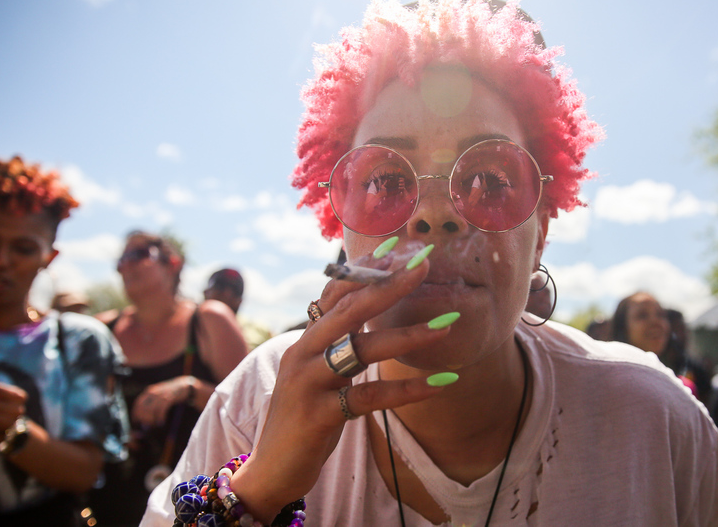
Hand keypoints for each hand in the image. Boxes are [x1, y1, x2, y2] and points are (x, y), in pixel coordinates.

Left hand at [132, 376, 191, 426]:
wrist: (184, 386)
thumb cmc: (171, 393)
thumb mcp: (159, 396)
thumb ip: (151, 405)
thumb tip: (145, 418)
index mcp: (149, 391)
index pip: (138, 403)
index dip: (136, 413)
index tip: (137, 421)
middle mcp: (153, 392)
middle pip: (144, 408)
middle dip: (144, 418)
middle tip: (148, 425)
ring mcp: (161, 394)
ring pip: (151, 410)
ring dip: (152, 419)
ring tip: (155, 425)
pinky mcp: (169, 398)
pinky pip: (161, 410)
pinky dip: (160, 417)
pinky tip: (161, 422)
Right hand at [232, 248, 454, 521]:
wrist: (271, 471)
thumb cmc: (303, 418)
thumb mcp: (318, 375)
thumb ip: (338, 346)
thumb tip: (369, 317)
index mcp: (305, 340)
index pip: (334, 293)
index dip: (364, 270)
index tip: (396, 248)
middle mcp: (303, 354)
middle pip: (348, 311)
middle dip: (389, 286)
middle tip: (424, 267)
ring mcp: (307, 383)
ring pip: (361, 350)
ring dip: (408, 336)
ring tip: (447, 326)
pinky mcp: (318, 415)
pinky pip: (369, 397)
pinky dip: (406, 389)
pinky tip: (439, 384)